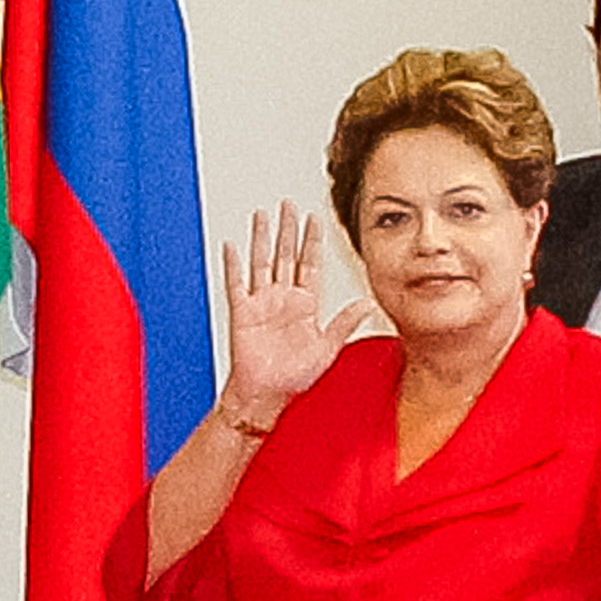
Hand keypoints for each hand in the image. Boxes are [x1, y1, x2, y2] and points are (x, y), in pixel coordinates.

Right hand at [219, 203, 383, 424]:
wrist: (267, 394)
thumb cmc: (294, 377)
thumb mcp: (328, 349)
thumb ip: (345, 323)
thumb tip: (368, 303)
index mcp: (305, 305)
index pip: (309, 264)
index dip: (312, 241)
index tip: (314, 219)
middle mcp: (283, 299)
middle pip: (285, 255)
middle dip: (287, 229)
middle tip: (288, 205)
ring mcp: (261, 303)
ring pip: (261, 262)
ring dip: (261, 239)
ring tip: (261, 216)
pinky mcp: (243, 312)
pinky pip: (237, 284)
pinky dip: (233, 265)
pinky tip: (232, 246)